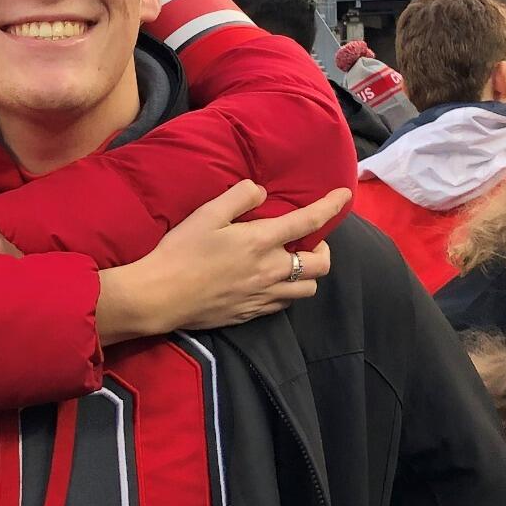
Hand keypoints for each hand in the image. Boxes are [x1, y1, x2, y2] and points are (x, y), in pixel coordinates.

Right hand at [97, 182, 351, 341]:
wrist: (160, 297)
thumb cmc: (180, 251)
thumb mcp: (206, 214)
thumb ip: (238, 198)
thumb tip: (261, 191)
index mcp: (260, 242)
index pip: (309, 222)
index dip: (331, 207)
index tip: (345, 196)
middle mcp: (270, 271)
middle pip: (320, 266)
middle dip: (324, 251)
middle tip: (308, 241)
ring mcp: (262, 297)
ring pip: (306, 290)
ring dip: (306, 274)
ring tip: (291, 263)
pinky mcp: (251, 314)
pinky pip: (283, 305)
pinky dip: (286, 292)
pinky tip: (271, 284)